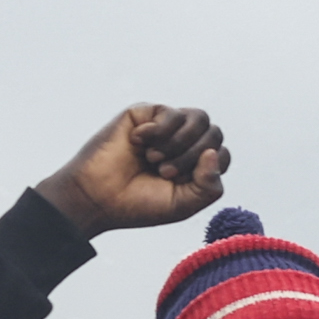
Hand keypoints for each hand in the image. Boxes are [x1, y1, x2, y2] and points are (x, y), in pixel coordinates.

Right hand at [33, 105, 228, 238]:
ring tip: (153, 158)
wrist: (96, 197)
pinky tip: (138, 142)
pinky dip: (159, 131)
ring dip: (179, 142)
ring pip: (200, 118)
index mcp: (194, 166)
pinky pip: (172, 113)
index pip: (221, 155)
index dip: (206, 170)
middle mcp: (183, 143)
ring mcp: (166, 127)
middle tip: (163, 172)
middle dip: (191, 157)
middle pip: (214, 134)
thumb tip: (214, 152)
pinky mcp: (147, 114)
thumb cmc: (136, 204)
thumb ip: (208, 186)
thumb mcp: (182, 205)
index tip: (177, 183)